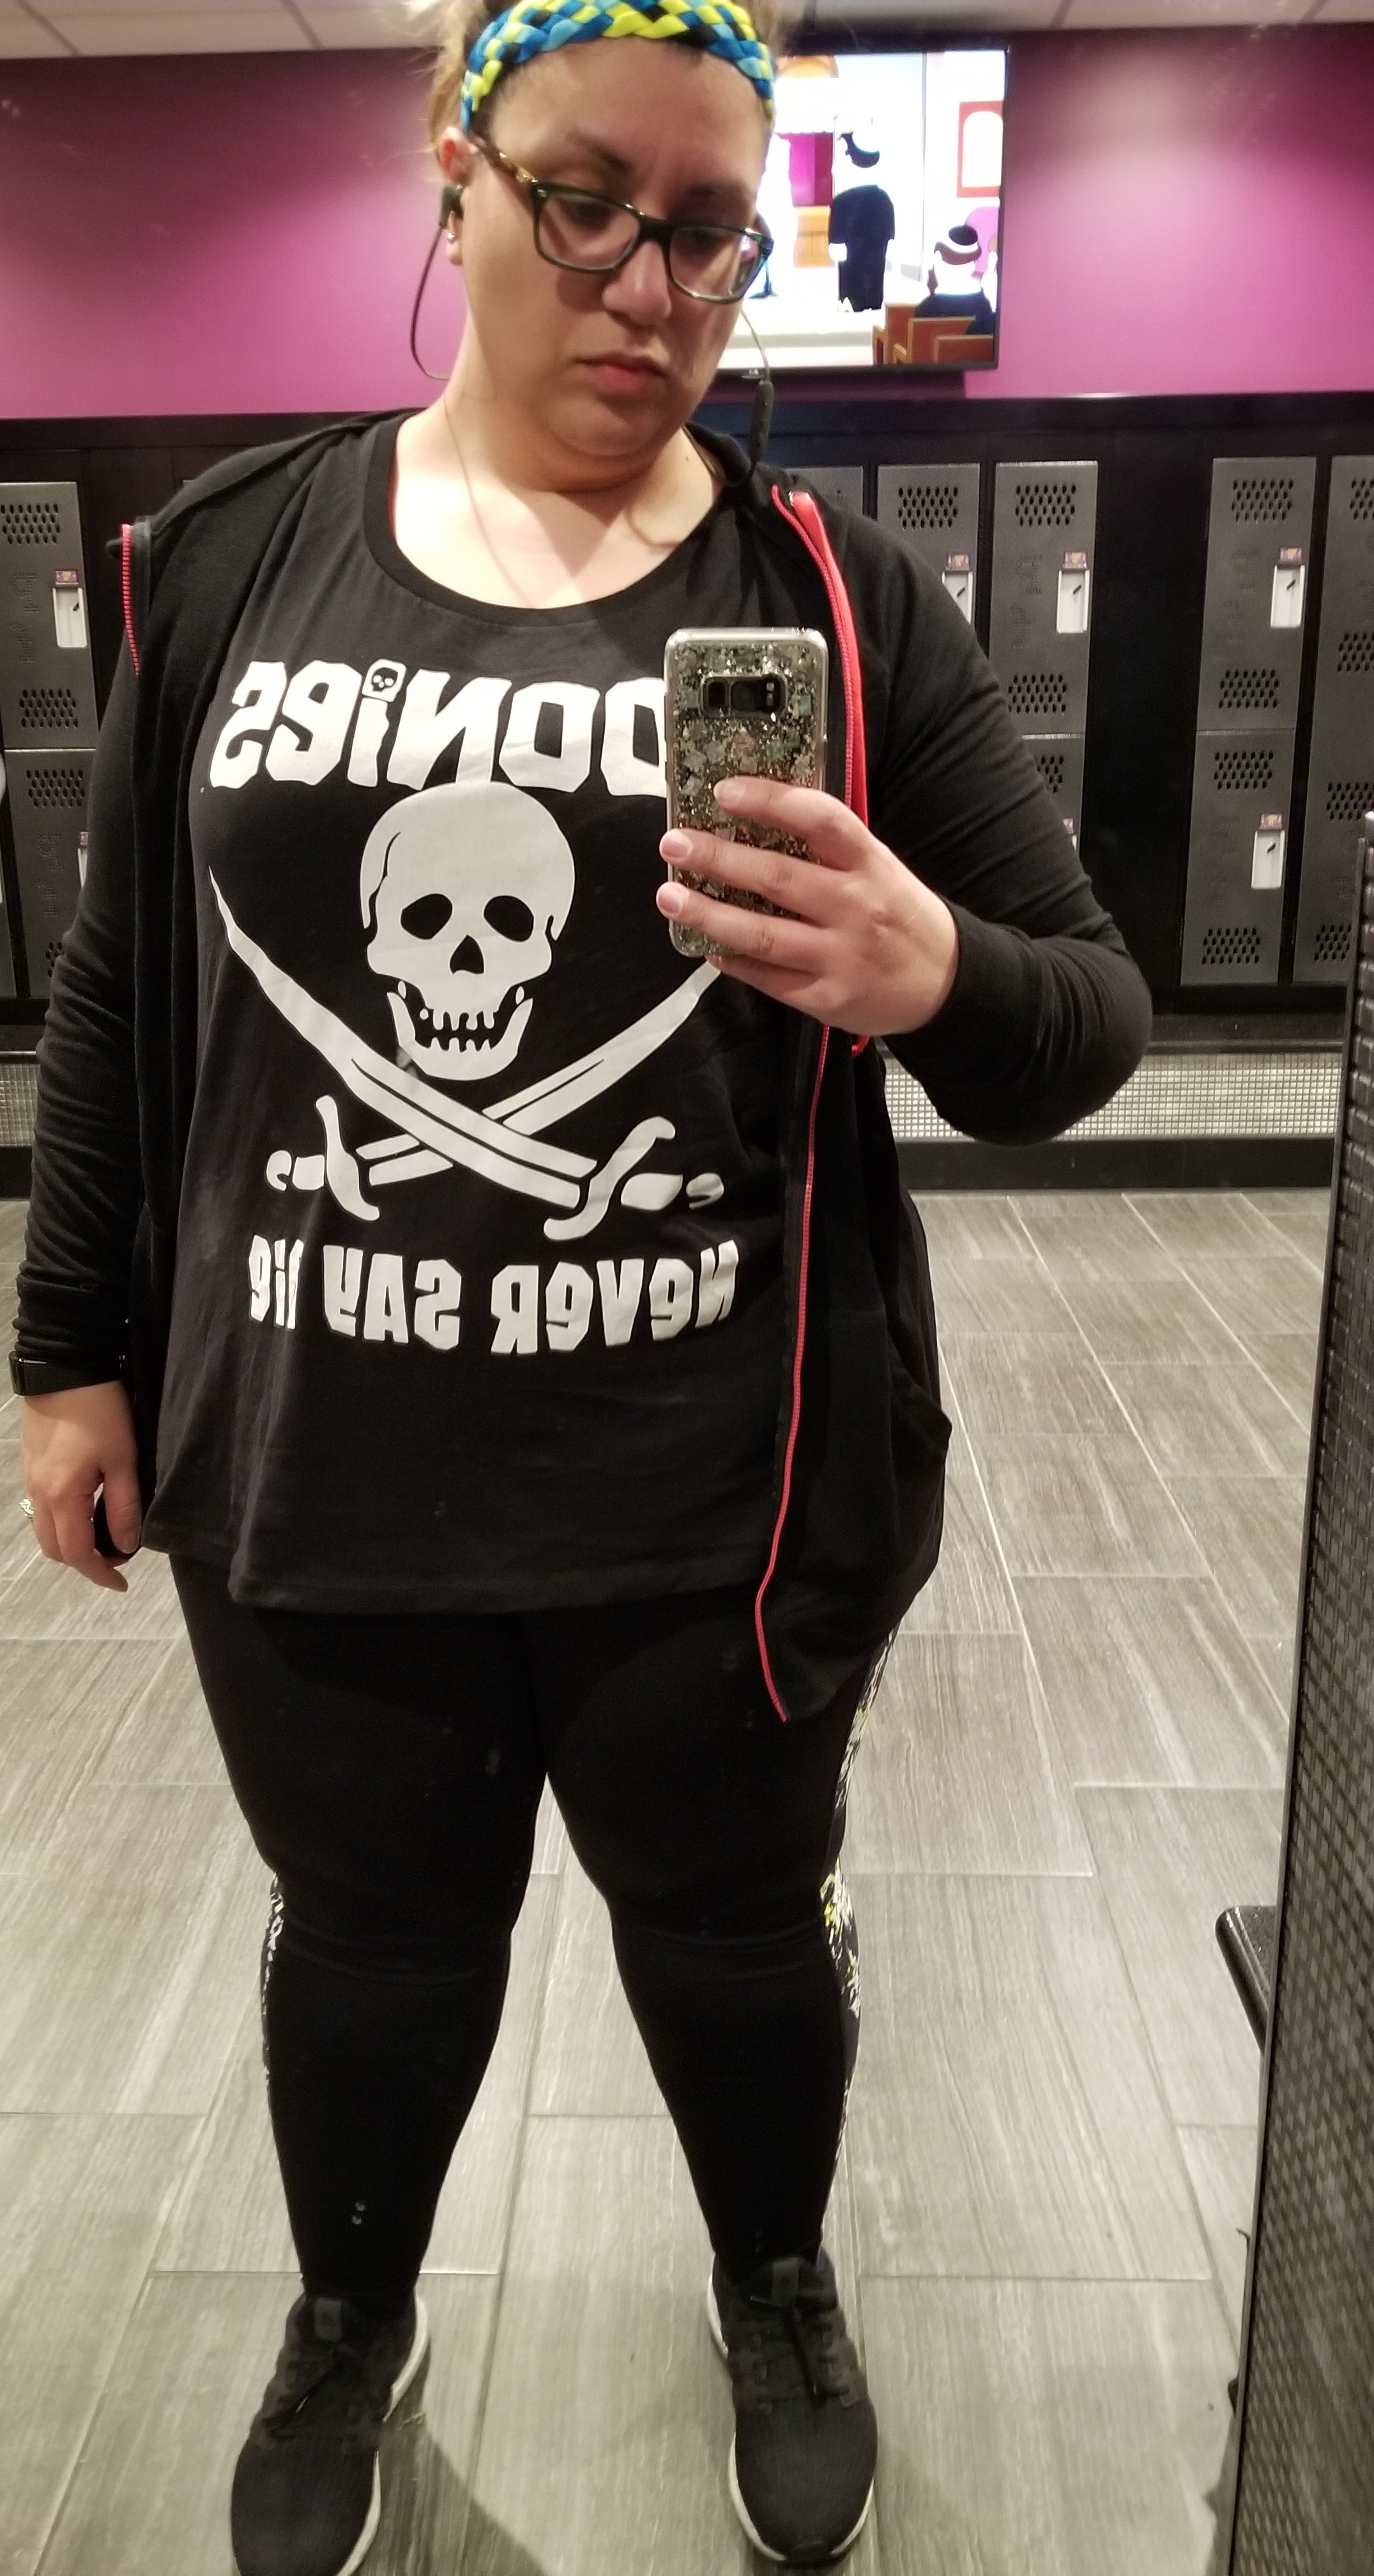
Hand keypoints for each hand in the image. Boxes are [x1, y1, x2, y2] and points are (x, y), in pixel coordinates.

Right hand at [21, 1381, 142, 1593]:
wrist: (64, 1368)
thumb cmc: (100, 1412)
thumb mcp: (123, 1459)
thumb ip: (125, 1506)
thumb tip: (127, 1545)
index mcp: (63, 1497)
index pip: (77, 1553)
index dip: (100, 1574)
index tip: (122, 1583)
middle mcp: (40, 1495)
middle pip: (55, 1549)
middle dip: (84, 1562)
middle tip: (116, 1557)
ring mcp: (31, 1481)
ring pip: (45, 1532)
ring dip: (71, 1544)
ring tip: (103, 1536)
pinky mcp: (31, 1467)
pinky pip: (42, 1511)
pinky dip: (62, 1523)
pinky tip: (87, 1511)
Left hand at [657, 775, 958, 1036]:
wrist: (947, 983)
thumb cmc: (901, 915)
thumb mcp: (881, 869)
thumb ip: (830, 850)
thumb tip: (758, 819)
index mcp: (871, 865)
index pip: (821, 820)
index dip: (772, 800)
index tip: (725, 790)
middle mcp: (856, 908)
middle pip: (778, 878)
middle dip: (719, 858)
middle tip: (674, 843)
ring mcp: (841, 957)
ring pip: (764, 935)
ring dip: (709, 914)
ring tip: (670, 897)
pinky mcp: (828, 999)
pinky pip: (770, 979)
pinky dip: (734, 962)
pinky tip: (705, 945)